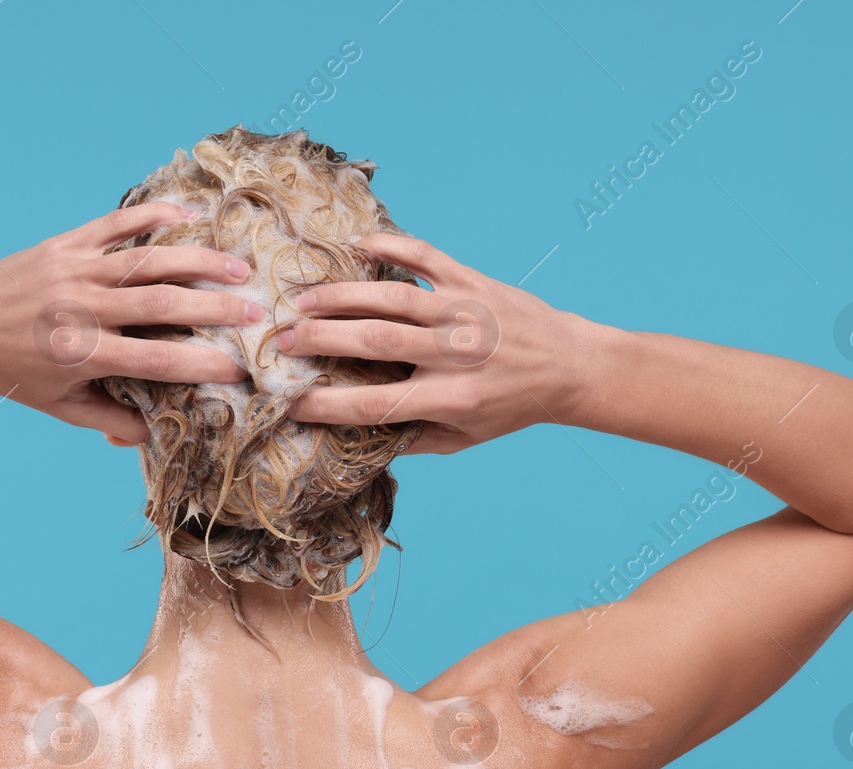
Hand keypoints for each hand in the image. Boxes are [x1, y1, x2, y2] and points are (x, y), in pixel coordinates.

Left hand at [0, 201, 262, 443]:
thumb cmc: (17, 374)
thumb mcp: (62, 406)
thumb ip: (110, 419)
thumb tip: (156, 436)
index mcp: (80, 355)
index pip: (153, 362)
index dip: (199, 365)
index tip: (239, 368)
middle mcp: (79, 309)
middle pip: (159, 305)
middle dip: (213, 308)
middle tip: (257, 311)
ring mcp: (72, 271)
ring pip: (146, 260)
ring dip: (197, 260)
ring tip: (239, 265)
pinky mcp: (64, 245)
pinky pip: (116, 225)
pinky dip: (154, 217)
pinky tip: (191, 215)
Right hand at [284, 234, 605, 453]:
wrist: (569, 366)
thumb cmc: (510, 407)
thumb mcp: (465, 439)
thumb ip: (414, 440)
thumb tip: (357, 437)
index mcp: (452, 399)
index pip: (377, 405)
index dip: (329, 405)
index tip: (291, 402)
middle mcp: (456, 354)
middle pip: (376, 343)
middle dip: (323, 340)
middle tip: (283, 340)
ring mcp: (465, 312)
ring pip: (392, 298)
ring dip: (342, 297)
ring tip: (303, 300)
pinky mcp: (474, 282)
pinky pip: (426, 257)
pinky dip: (391, 247)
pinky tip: (355, 245)